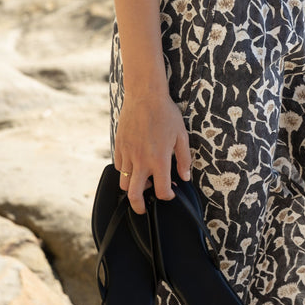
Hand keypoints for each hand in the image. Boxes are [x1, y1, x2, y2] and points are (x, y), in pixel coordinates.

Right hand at [114, 90, 191, 213]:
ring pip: (124, 182)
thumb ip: (184, 159)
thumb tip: (185, 177)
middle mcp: (141, 160)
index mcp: (159, 160)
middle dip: (139, 207)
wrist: (145, 95)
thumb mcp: (181, 136)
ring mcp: (128, 154)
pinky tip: (135, 164)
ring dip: (132, 188)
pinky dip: (126, 170)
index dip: (167, 196)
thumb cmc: (165, 113)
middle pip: (134, 195)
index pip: (161, 190)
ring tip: (141, 183)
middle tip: (144, 209)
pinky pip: (119, 166)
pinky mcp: (119, 146)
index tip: (170, 193)